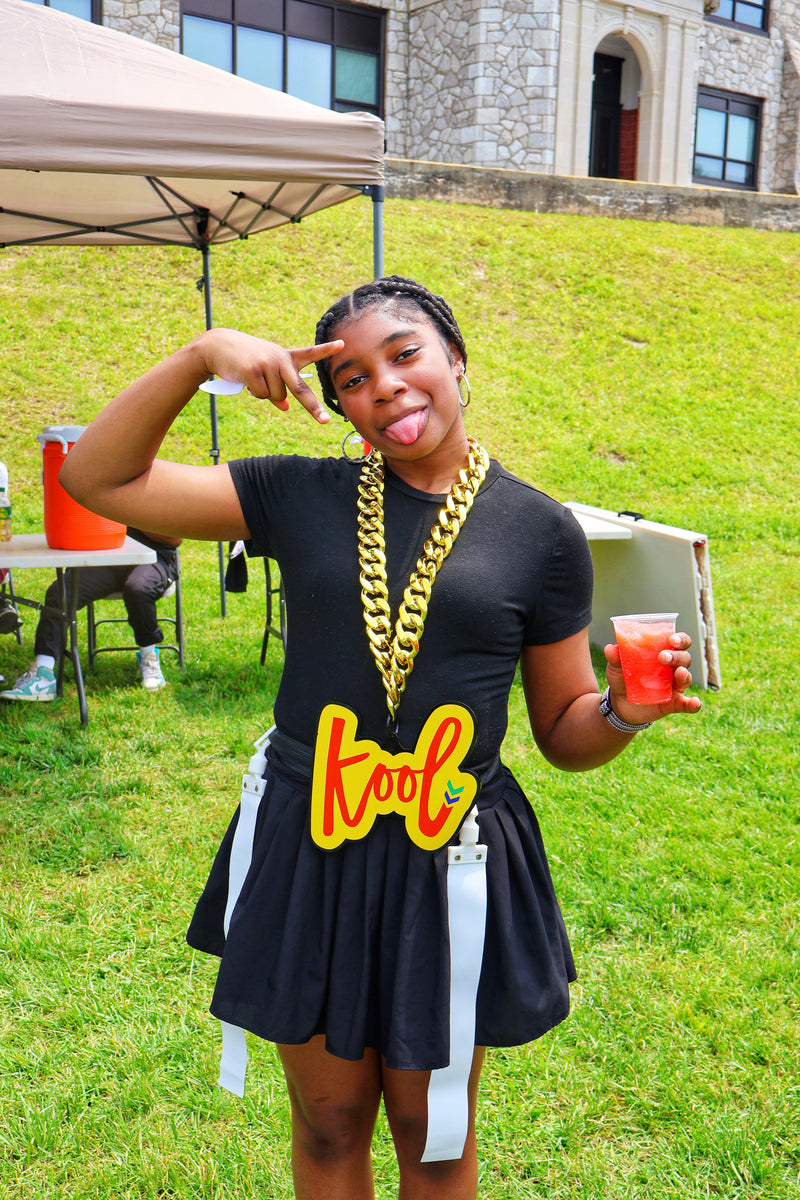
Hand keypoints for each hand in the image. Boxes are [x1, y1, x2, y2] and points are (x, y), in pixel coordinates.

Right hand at [196, 329, 343, 423]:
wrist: (219, 346)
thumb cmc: (247, 359)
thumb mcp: (266, 370)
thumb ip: (279, 387)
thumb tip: (285, 407)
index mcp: (287, 358)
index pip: (310, 353)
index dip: (326, 349)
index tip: (342, 344)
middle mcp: (281, 360)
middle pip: (300, 389)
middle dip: (313, 407)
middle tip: (325, 422)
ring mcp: (268, 365)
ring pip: (276, 397)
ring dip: (265, 394)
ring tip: (254, 377)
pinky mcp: (253, 370)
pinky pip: (261, 395)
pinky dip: (254, 393)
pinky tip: (245, 378)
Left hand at [603, 633, 702, 724]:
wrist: (619, 703)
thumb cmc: (623, 678)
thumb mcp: (616, 667)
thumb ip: (615, 658)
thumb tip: (610, 649)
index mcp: (663, 653)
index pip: (679, 642)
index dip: (680, 639)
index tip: (672, 639)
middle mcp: (673, 668)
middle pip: (684, 658)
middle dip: (677, 656)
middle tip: (663, 657)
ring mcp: (674, 686)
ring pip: (686, 677)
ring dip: (684, 674)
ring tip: (678, 673)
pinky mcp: (673, 703)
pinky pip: (687, 704)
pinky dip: (693, 704)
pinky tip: (695, 703)